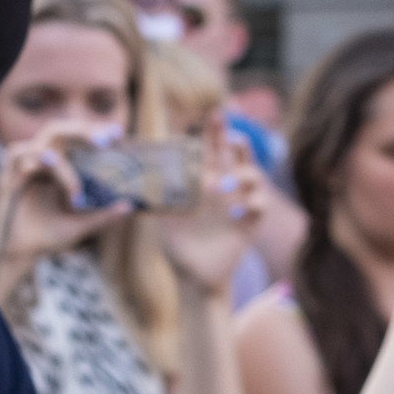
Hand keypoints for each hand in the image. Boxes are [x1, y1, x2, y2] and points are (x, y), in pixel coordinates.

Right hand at [0, 128, 127, 289]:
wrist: (20, 255)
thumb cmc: (48, 237)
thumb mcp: (80, 226)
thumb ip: (103, 216)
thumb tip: (130, 206)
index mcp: (61, 168)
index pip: (77, 140)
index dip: (96, 132)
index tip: (118, 134)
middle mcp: (43, 162)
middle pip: (61, 130)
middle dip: (83, 131)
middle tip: (105, 140)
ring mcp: (25, 166)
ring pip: (45, 142)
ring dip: (63, 154)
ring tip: (74, 175)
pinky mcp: (7, 176)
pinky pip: (20, 156)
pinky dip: (37, 158)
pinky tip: (51, 164)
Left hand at [157, 118, 268, 295]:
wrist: (197, 278)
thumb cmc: (180, 248)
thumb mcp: (164, 223)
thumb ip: (156, 203)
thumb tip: (133, 189)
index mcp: (205, 183)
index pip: (211, 151)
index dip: (214, 133)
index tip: (214, 115)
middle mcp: (225, 189)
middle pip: (236, 156)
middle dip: (237, 141)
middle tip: (231, 135)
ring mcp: (240, 205)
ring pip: (254, 177)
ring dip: (244, 175)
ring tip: (228, 184)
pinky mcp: (249, 225)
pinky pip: (259, 207)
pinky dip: (251, 204)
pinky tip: (237, 211)